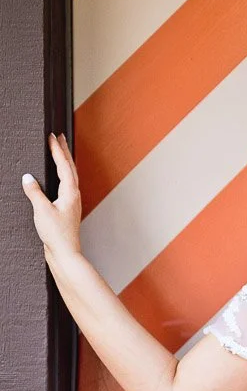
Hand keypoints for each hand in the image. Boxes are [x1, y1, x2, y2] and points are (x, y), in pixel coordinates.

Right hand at [21, 132, 82, 256]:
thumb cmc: (57, 235)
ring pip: (70, 176)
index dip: (57, 150)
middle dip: (64, 151)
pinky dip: (62, 175)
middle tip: (60, 137)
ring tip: (60, 152)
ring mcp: (72, 202)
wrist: (65, 253)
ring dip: (65, 162)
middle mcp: (74, 195)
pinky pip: (66, 186)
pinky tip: (57, 179)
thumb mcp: (41, 211)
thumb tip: (28, 178)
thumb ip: (34, 192)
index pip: (64, 165)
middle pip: (70, 168)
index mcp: (70, 192)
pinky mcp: (67, 209)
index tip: (52, 136)